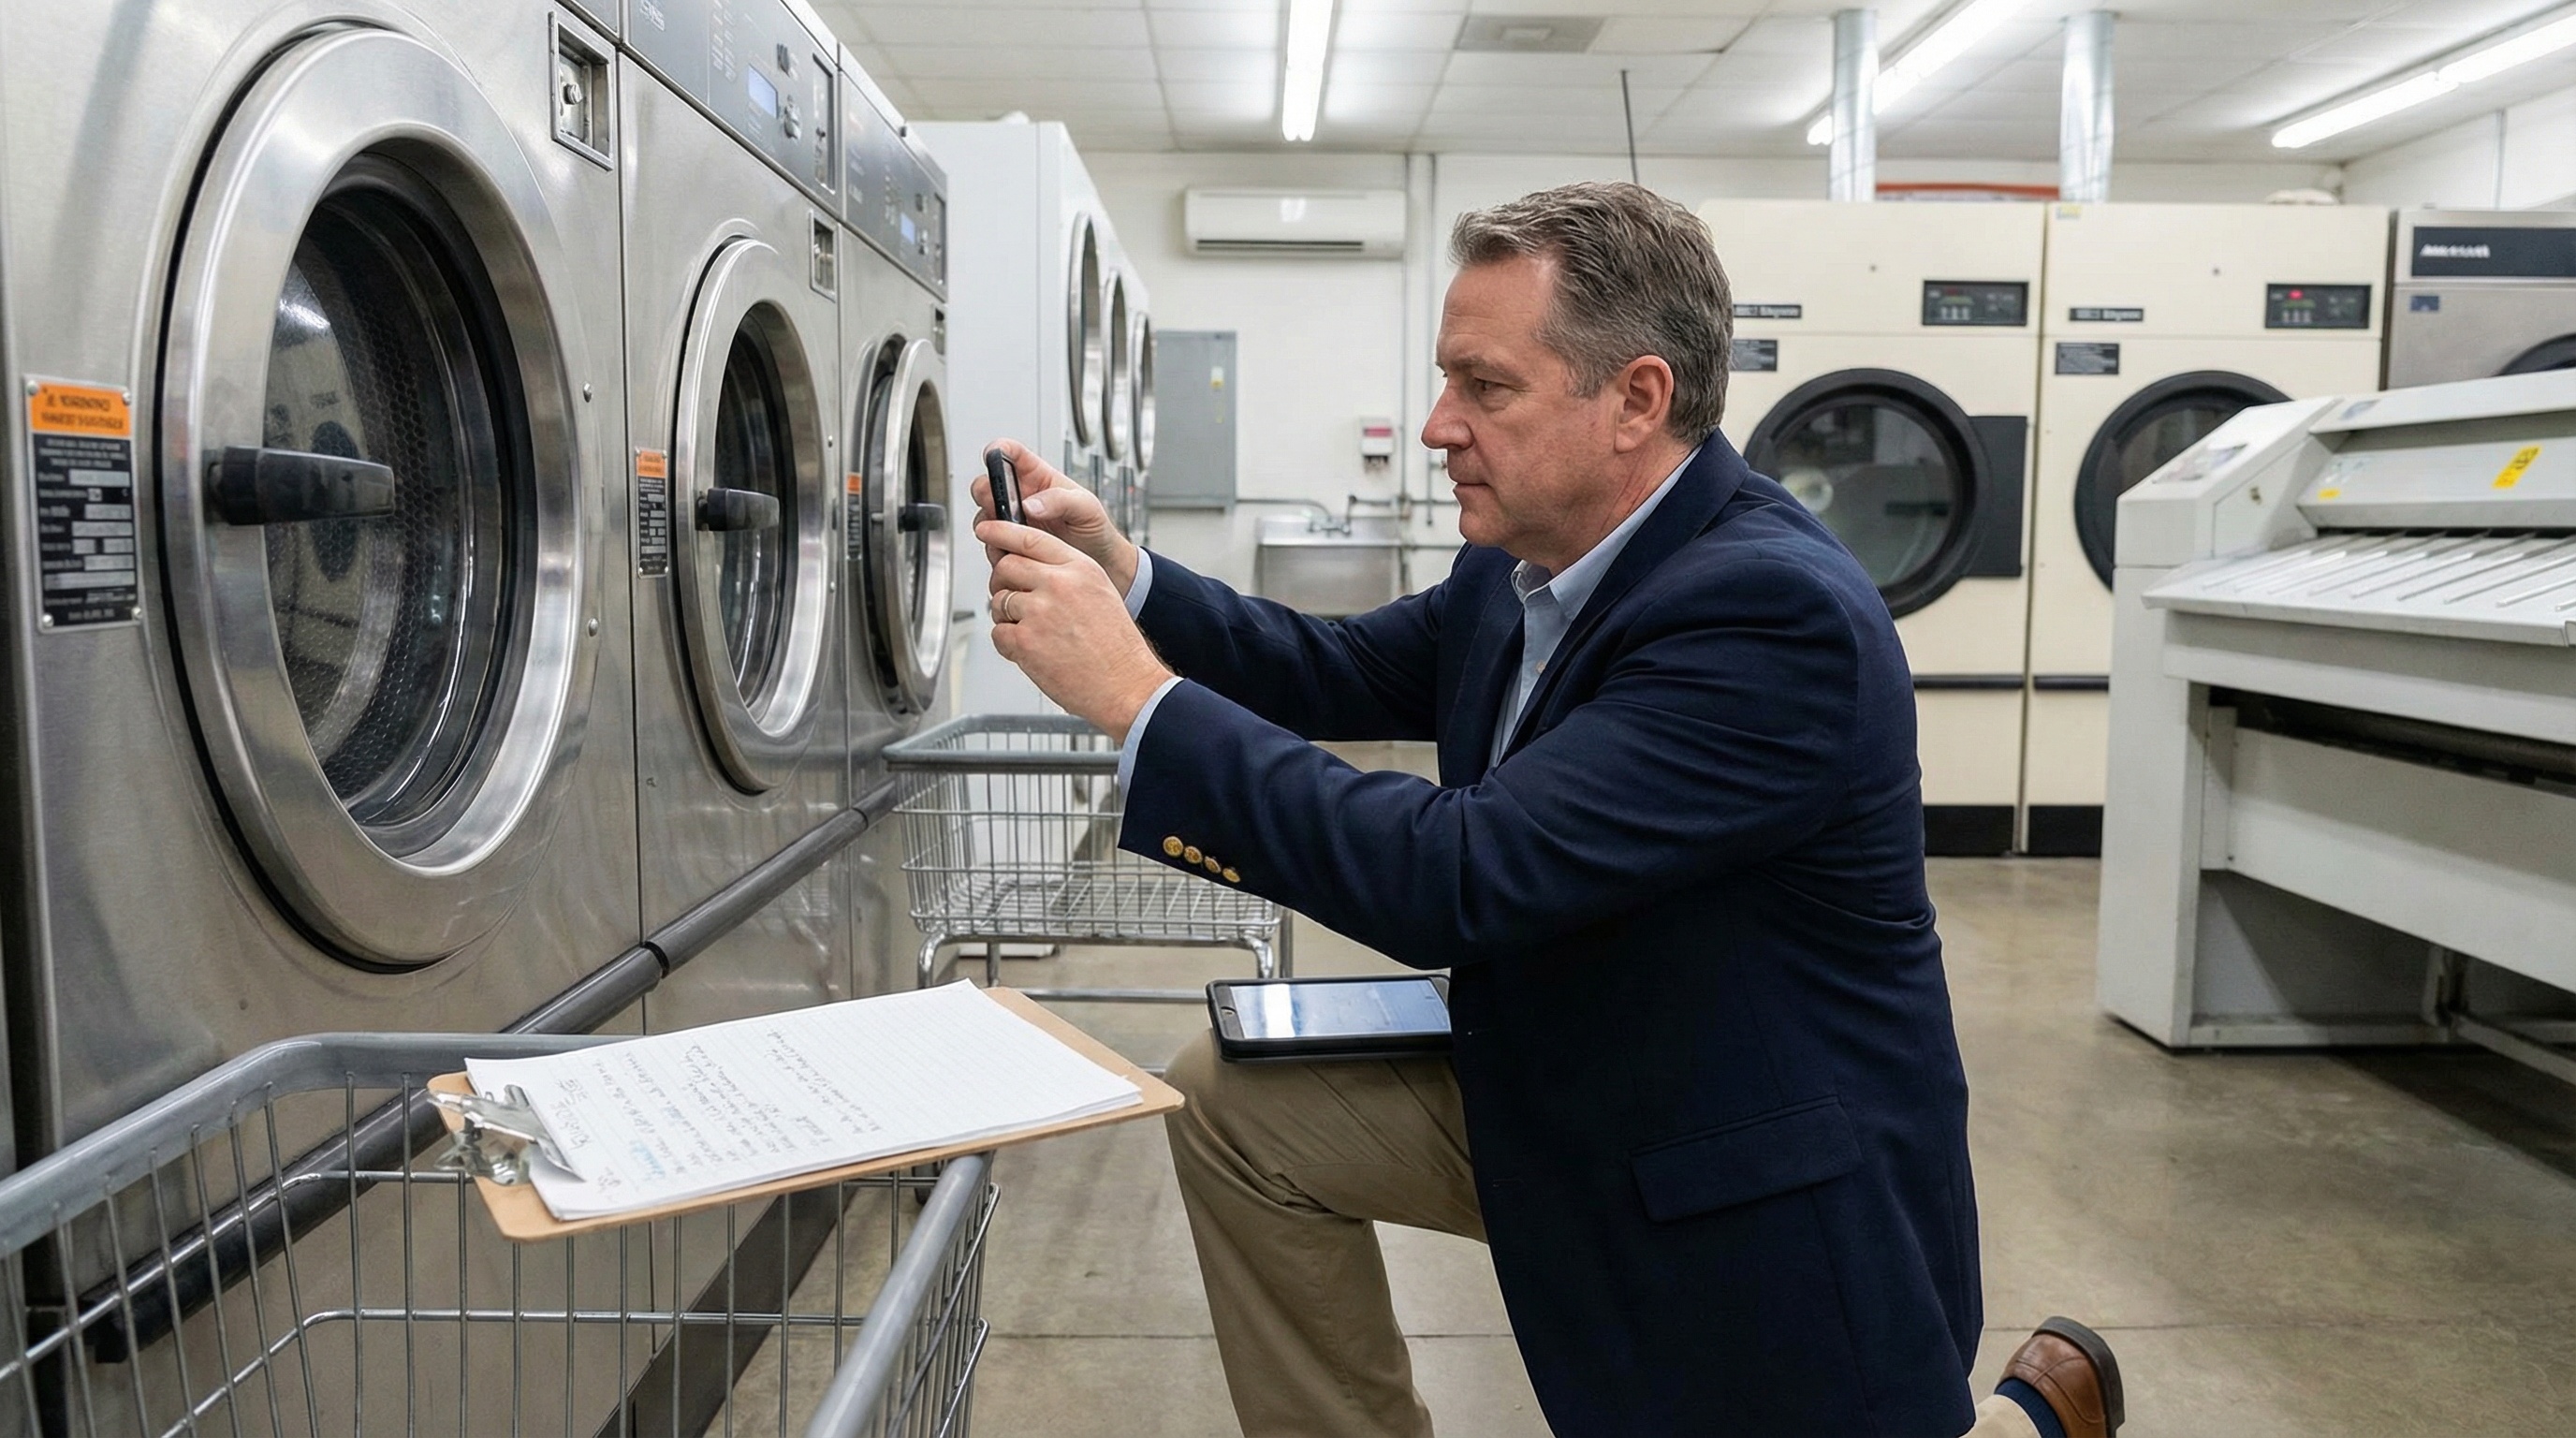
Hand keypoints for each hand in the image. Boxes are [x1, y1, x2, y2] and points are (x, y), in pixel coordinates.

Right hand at [972, 438, 1138, 594]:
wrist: (1097, 560)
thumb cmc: (1093, 527)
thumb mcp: (1086, 507)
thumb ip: (1060, 500)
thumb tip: (1030, 504)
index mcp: (1038, 476)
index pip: (1012, 453)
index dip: (999, 449)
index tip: (993, 454)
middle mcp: (1020, 496)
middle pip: (986, 484)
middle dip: (987, 491)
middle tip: (1003, 504)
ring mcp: (1012, 521)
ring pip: (983, 516)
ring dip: (991, 524)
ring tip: (1015, 534)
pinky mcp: (1009, 544)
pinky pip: (990, 543)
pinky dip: (996, 547)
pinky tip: (1014, 550)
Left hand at [979, 518, 1171, 740]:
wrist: (1126, 685)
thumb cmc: (1116, 647)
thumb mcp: (1099, 593)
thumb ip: (1065, 574)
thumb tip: (1027, 567)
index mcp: (1080, 568)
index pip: (1031, 538)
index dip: (1002, 531)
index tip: (987, 530)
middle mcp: (1059, 584)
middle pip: (1006, 566)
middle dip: (1003, 583)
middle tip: (1012, 598)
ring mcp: (1040, 611)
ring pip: (998, 601)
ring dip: (1007, 617)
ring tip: (1034, 634)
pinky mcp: (1025, 640)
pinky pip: (998, 633)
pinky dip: (1008, 644)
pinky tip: (1032, 652)